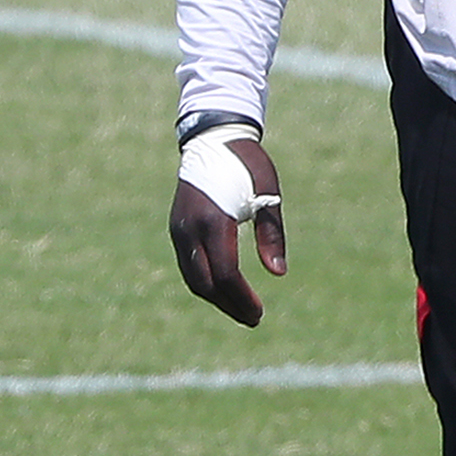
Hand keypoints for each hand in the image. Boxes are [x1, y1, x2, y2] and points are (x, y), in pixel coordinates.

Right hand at [169, 134, 285, 326]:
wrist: (212, 137)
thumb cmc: (247, 162)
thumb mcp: (268, 192)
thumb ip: (271, 233)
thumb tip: (278, 273)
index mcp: (214, 221)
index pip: (225, 274)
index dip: (241, 298)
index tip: (259, 312)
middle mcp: (190, 230)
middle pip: (204, 284)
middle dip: (228, 305)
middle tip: (253, 318)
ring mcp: (179, 230)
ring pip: (193, 278)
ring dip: (216, 297)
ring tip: (241, 309)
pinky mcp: (177, 228)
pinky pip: (188, 265)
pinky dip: (206, 281)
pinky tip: (225, 287)